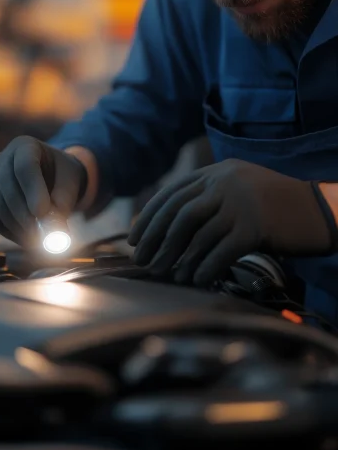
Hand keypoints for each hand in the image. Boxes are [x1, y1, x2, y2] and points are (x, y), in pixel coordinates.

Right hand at [0, 136, 86, 242]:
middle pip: (8, 187)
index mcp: (26, 146)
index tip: (42, 213)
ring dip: (19, 227)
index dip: (33, 190)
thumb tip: (55, 233)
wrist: (54, 175)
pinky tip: (30, 241)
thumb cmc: (64, 174)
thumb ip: (64, 202)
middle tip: (42, 236)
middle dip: (25, 214)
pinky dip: (13, 233)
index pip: (25, 166)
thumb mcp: (70, 182)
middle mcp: (4, 159)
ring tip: (40, 242)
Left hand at [129, 159, 336, 287]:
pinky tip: (195, 278)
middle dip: (155, 238)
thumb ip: (208, 197)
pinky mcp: (255, 226)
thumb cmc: (273, 204)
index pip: (172, 193)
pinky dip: (204, 266)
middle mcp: (225, 183)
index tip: (133, 238)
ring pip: (196, 232)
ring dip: (176, 256)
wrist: (316, 208)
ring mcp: (240, 203)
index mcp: (217, 172)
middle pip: (178, 213)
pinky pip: (220, 250)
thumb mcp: (238, 187)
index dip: (149, 217)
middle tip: (142, 260)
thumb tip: (169, 227)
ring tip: (166, 273)